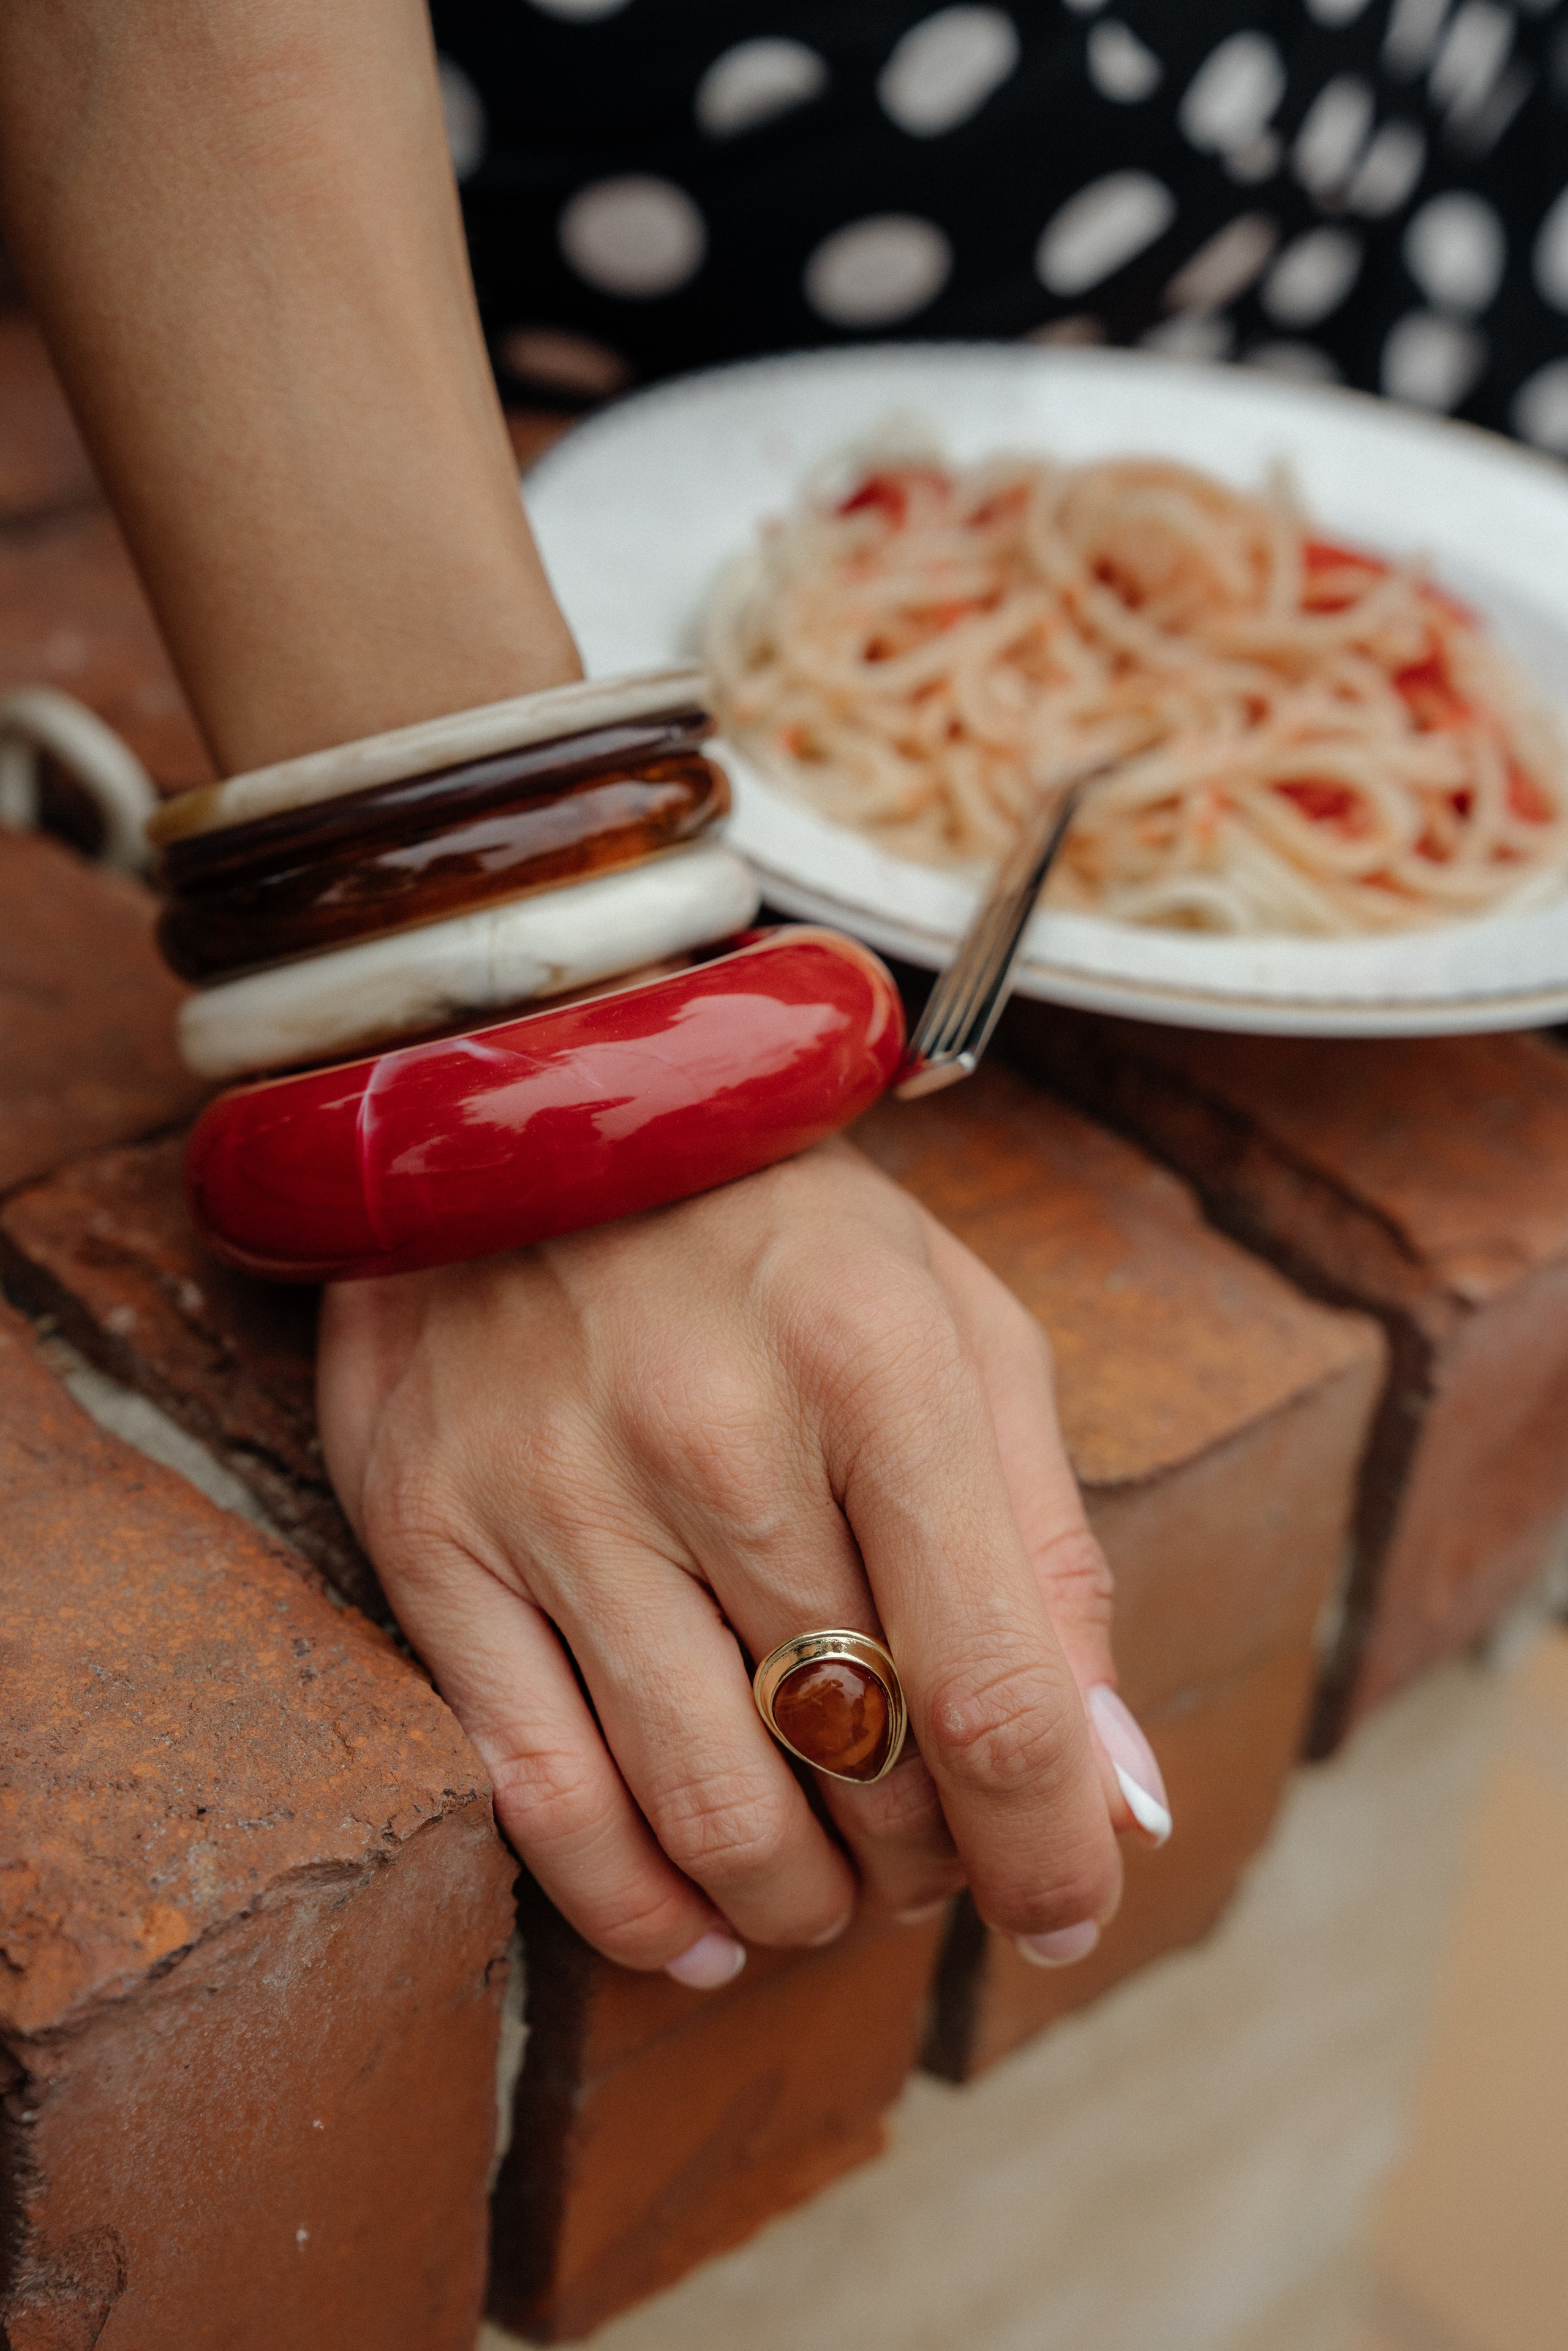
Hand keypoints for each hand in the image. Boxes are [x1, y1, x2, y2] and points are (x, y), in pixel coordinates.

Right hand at [317, 1138, 1168, 1984]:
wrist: (523, 1107)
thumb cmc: (780, 1235)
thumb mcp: (958, 1329)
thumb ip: (1048, 1549)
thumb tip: (1114, 1786)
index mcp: (877, 1366)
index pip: (993, 1693)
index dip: (1053, 1847)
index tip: (1071, 1909)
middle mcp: (714, 1435)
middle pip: (862, 1766)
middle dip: (927, 1858)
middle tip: (933, 1846)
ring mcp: (557, 1496)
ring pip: (708, 1812)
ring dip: (800, 1898)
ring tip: (831, 1884)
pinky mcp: (434, 1541)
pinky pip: (541, 1798)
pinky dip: (635, 1906)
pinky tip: (700, 1922)